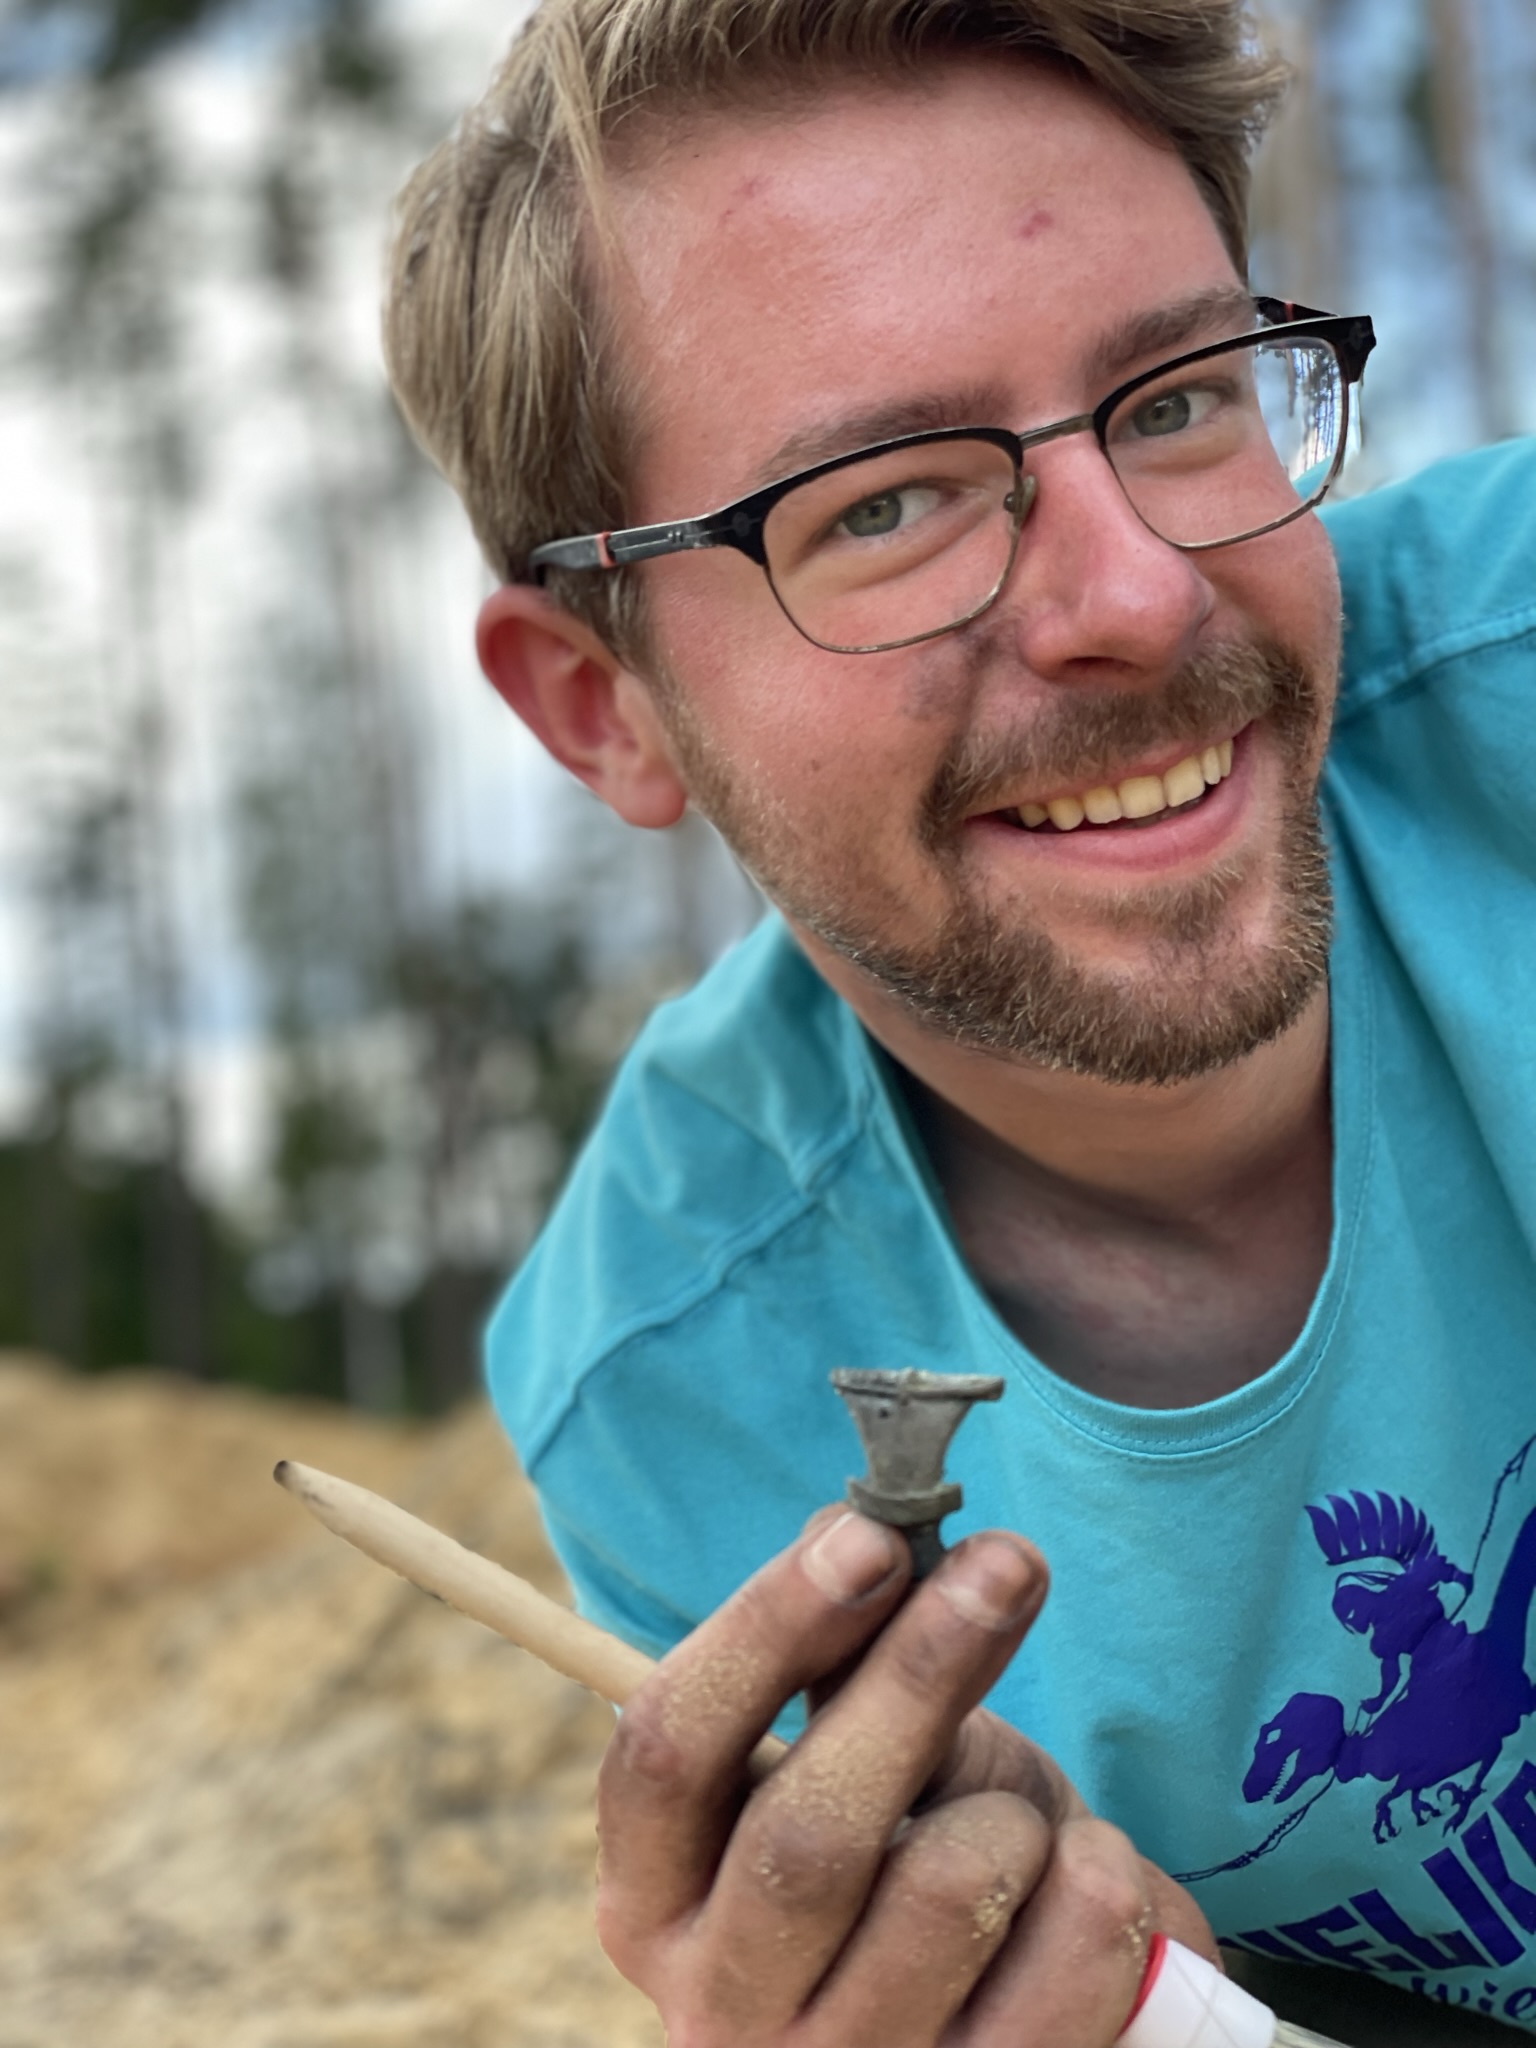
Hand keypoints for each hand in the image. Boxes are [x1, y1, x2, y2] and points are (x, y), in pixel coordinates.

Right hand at [594, 1507, 1216, 2046]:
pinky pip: (1071, 1956)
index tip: (872, 1539)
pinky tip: (1082, 1879)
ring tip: (1023, 1815)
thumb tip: (866, 1531)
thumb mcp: (852, 1759)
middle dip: (921, 1672)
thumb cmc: (906, 1854)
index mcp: (654, 1898)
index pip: (666, 1749)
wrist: (994, 2022)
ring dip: (1017, 1805)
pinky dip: (1102, 1879)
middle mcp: (720, 2009)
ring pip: (948, 1889)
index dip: (767, 1627)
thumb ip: (838, 1661)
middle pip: (808, 1832)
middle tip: (1007, 1564)